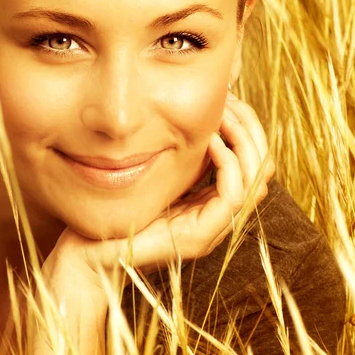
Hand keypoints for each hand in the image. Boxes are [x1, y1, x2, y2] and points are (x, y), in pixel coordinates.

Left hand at [32, 93, 274, 354]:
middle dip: (251, 128)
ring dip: (243, 141)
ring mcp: (213, 229)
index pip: (256, 164)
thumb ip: (185, 156)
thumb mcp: (161, 173)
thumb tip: (201, 116)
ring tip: (223, 115)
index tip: (231, 100)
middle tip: (230, 101)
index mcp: (215, 202)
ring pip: (256, 182)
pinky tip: (209, 141)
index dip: (249, 128)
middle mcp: (221, 217)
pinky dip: (227, 162)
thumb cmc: (121, 208)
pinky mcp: (199, 238)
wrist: (91, 253)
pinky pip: (232, 196)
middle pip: (263, 170)